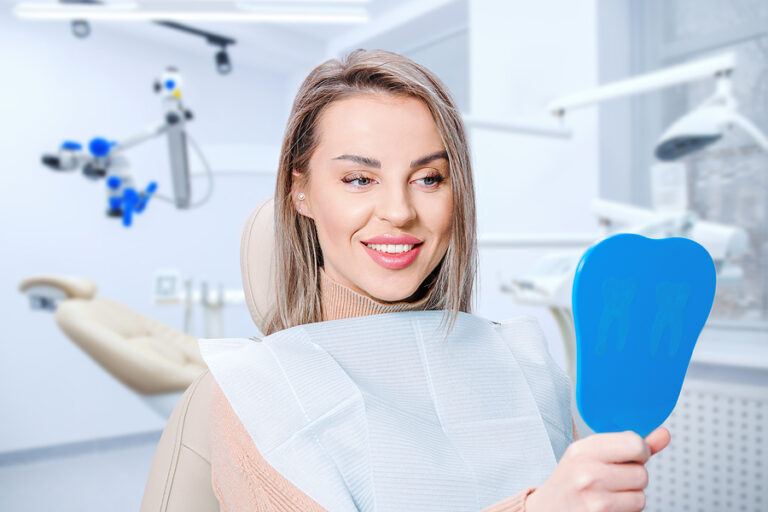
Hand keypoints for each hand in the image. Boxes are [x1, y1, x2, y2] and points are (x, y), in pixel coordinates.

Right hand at [525, 426, 670, 511]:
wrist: (548, 509)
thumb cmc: (572, 479)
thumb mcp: (590, 454)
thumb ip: (629, 444)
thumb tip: (665, 434)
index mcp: (583, 450)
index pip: (635, 443)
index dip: (639, 451)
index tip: (628, 456)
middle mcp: (588, 473)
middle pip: (641, 473)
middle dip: (633, 477)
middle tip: (613, 478)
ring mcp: (595, 499)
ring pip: (640, 496)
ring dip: (631, 497)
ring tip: (609, 493)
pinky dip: (626, 511)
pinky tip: (608, 506)